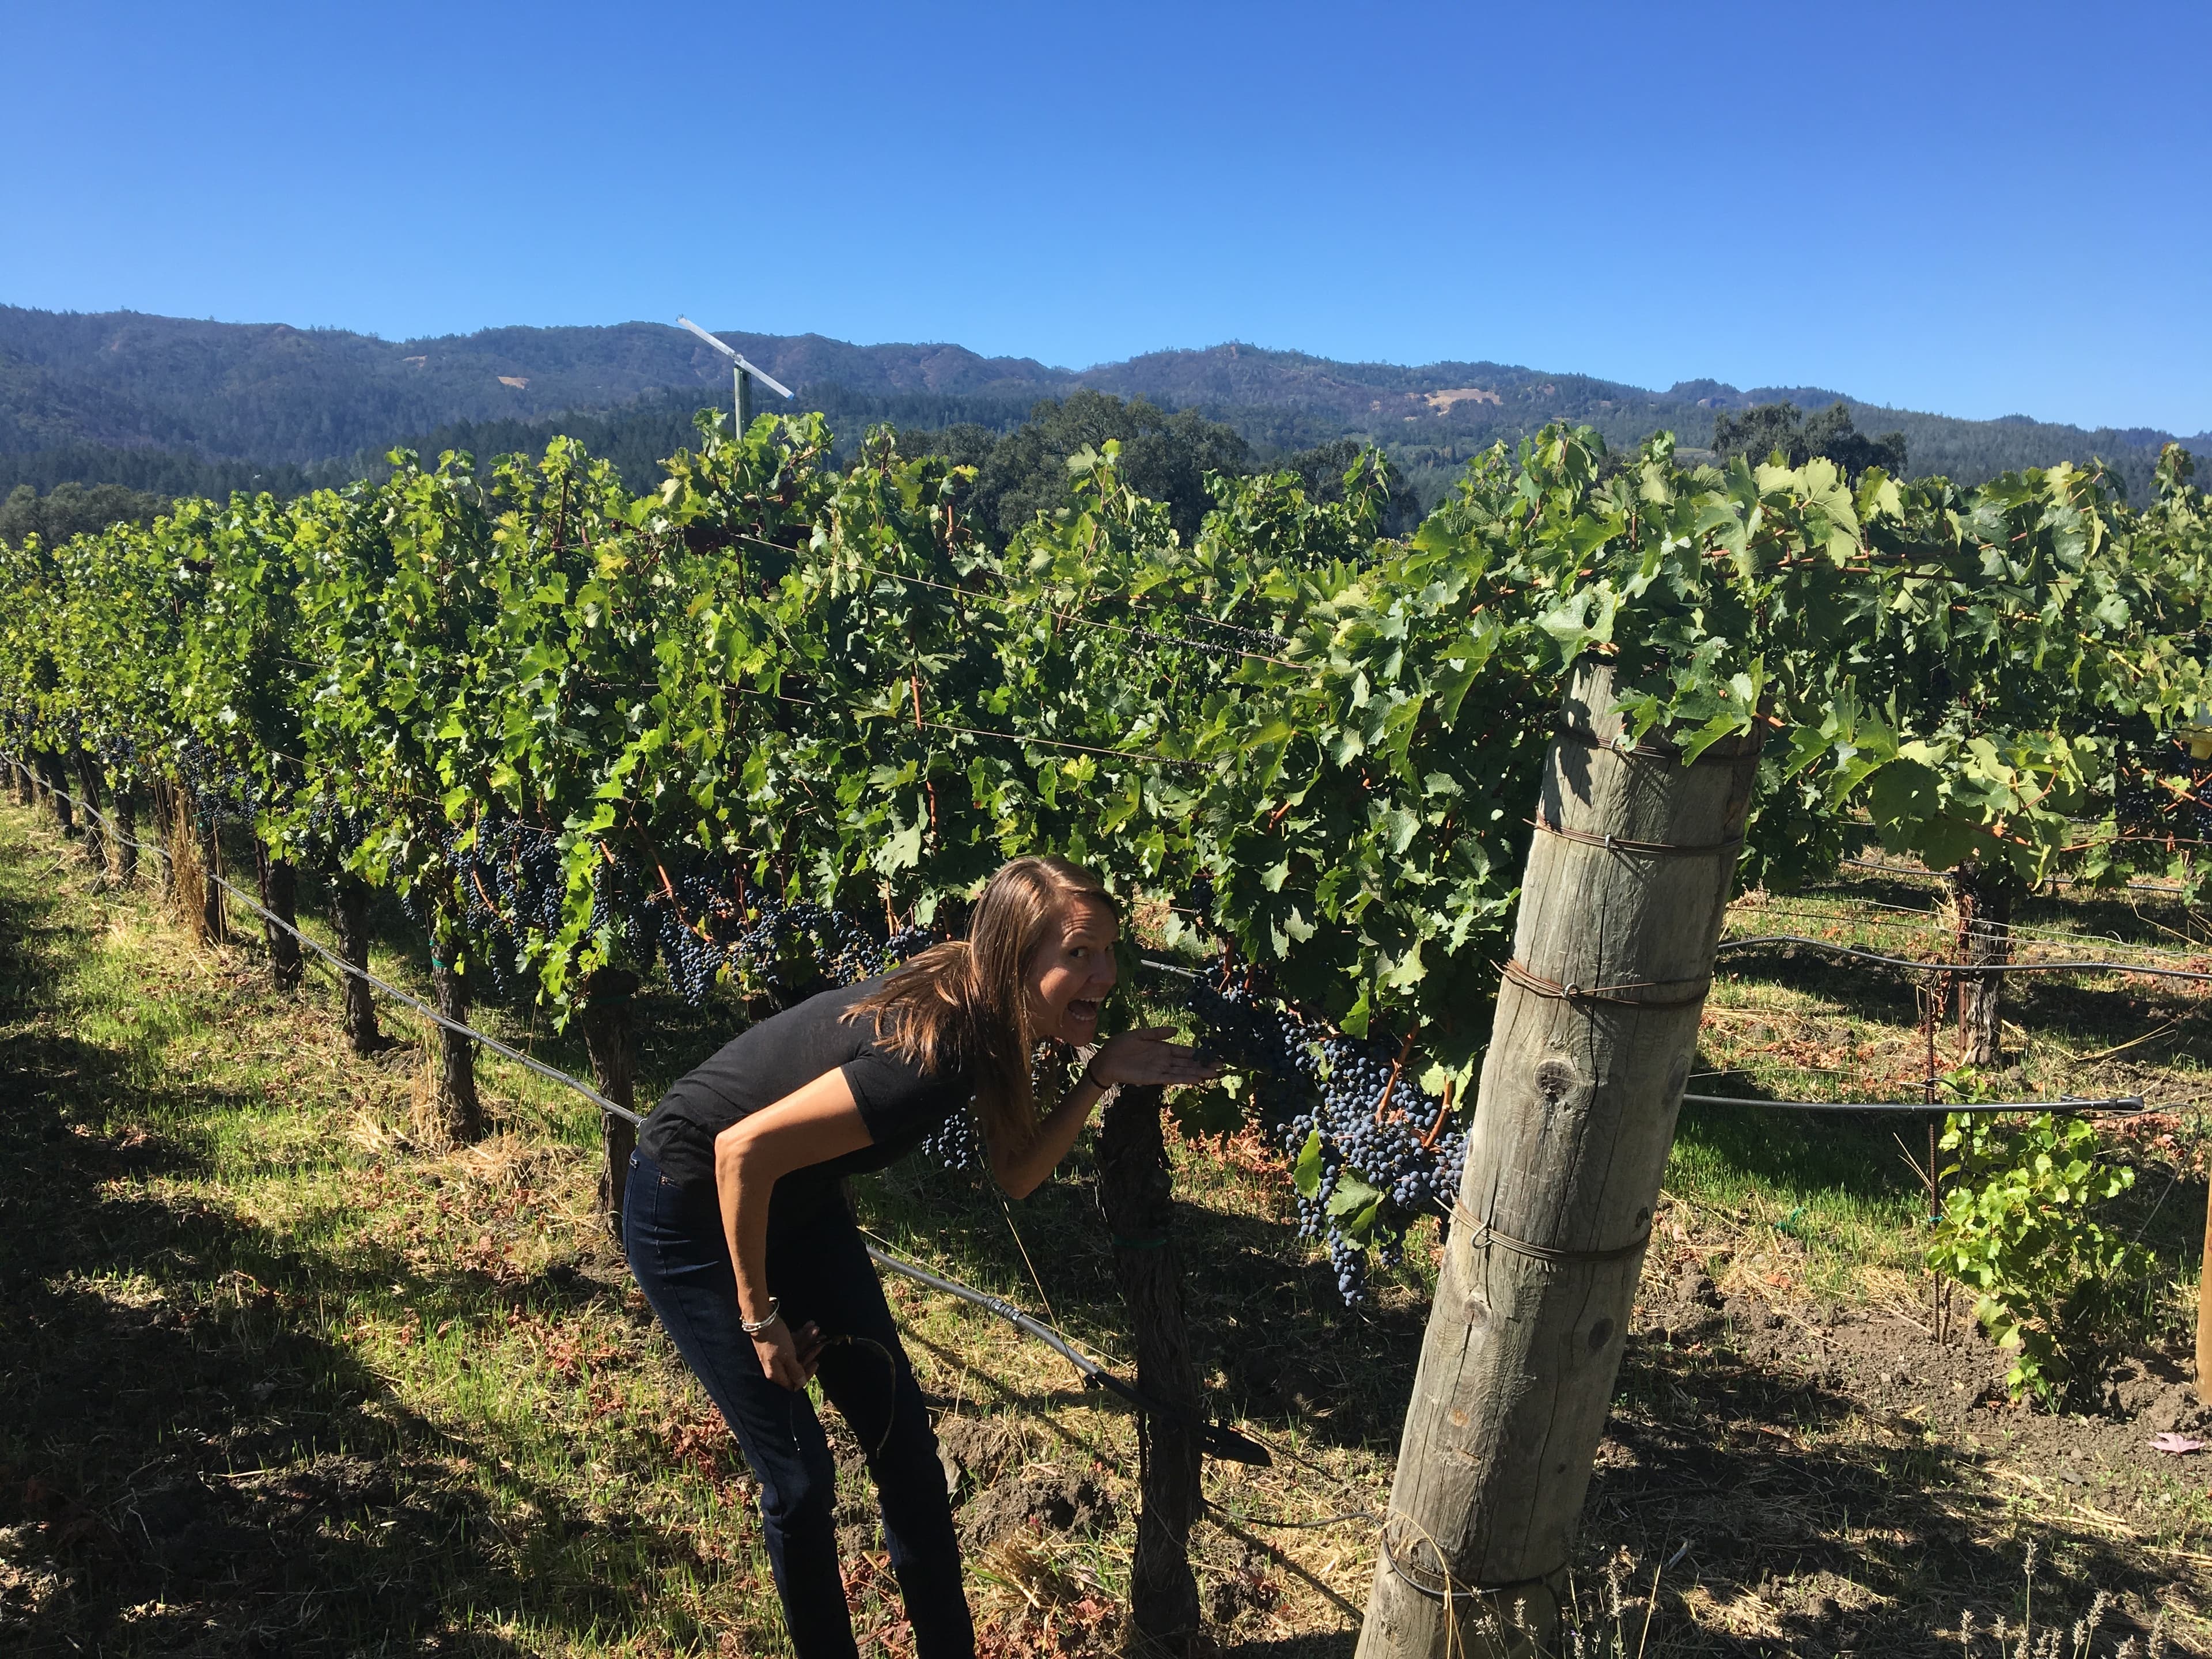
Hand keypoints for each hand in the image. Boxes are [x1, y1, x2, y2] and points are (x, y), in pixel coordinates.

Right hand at [753, 1317, 824, 1389]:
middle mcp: (776, 1366)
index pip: (794, 1382)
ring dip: (808, 1340)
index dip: (806, 1374)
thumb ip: (795, 1371)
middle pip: (798, 1364)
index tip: (816, 1362)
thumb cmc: (775, 1339)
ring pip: (797, 1350)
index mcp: (777, 1373)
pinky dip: (801, 1335)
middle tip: (821, 1341)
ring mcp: (777, 1354)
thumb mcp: (787, 1357)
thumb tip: (801, 1383)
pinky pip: (792, 1342)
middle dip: (810, 1352)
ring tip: (816, 1329)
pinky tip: (809, 1325)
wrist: (761, 1318)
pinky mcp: (778, 1343)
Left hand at [1088, 1027, 1223, 1090]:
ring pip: (1183, 1072)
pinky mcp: (1152, 1077)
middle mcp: (1164, 1060)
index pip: (1185, 1052)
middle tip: (1221, 1066)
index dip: (1199, 1054)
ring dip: (1197, 1073)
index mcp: (1162, 1049)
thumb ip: (1158, 1033)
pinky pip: (1171, 1078)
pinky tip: (1195, 1079)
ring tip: (1213, 1074)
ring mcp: (1159, 1069)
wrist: (1105, 1059)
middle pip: (1188, 1063)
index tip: (1213, 1055)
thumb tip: (1176, 1030)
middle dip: (1203, 1065)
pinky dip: (1183, 1079)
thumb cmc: (1120, 1046)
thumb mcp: (1141, 1034)